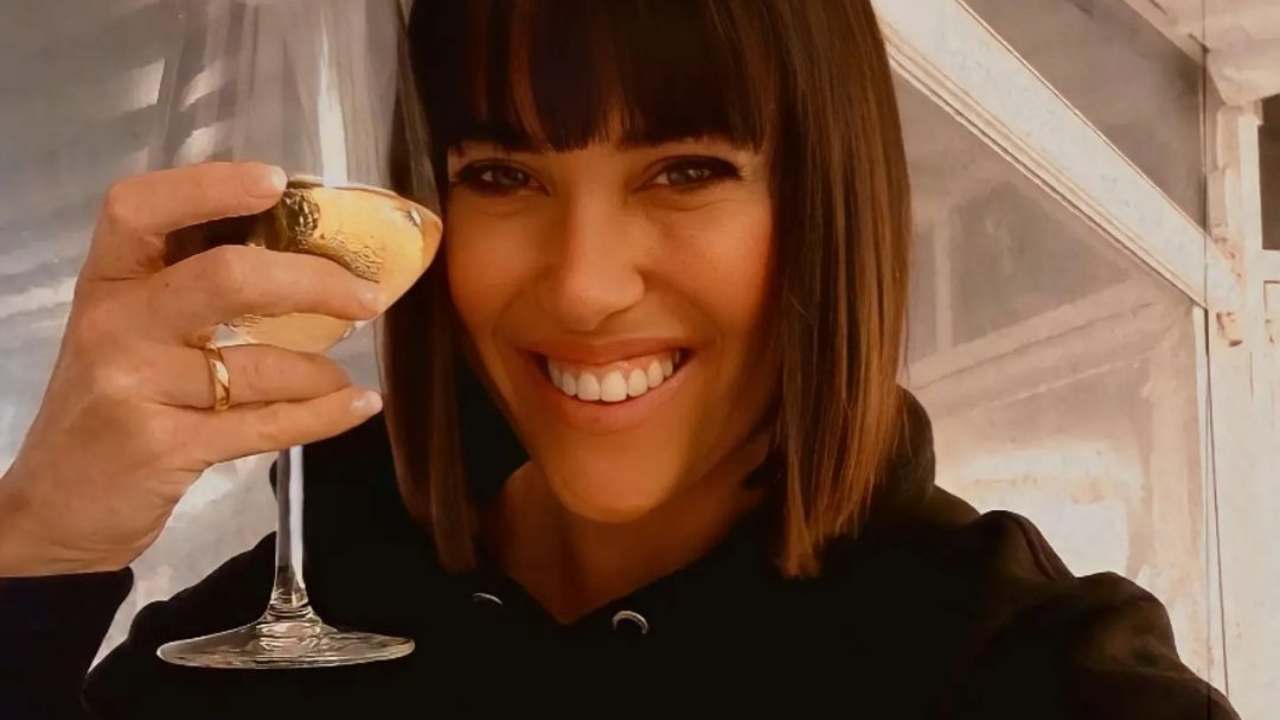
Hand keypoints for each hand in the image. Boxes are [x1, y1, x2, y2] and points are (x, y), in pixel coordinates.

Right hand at [0, 162, 392, 575]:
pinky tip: (358, 404)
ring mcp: (135, 388)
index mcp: (107, 284)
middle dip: (312, 282)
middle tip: (367, 295)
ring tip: (344, 373)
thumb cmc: (110, 405)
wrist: (58, 506)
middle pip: (226, 278)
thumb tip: (303, 251)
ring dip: (320, 370)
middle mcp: (114, 326)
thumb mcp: (129, 335)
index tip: (276, 181)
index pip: (138, 209)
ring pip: (257, 365)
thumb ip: (189, 291)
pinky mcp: (163, 447)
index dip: (208, 186)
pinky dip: (323, 415)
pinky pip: (265, 425)